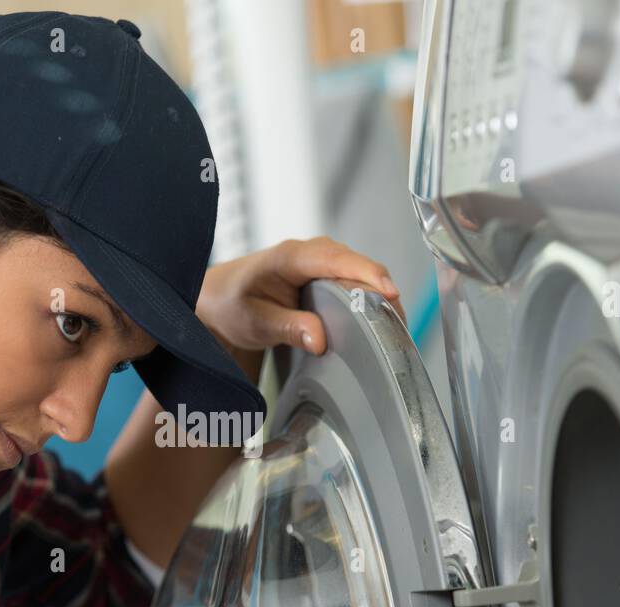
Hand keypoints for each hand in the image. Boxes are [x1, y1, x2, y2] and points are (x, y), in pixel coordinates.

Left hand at [196, 237, 406, 357]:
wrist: (220, 300)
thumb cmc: (231, 304)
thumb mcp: (254, 321)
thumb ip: (287, 327)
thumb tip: (320, 338)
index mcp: (290, 256)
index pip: (334, 258)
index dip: (364, 273)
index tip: (388, 291)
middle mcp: (310, 254)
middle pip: (356, 266)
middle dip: (382, 290)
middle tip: (400, 322)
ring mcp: (320, 265)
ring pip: (359, 275)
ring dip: (380, 297)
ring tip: (397, 328)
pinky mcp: (326, 279)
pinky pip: (354, 284)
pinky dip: (370, 301)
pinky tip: (381, 323)